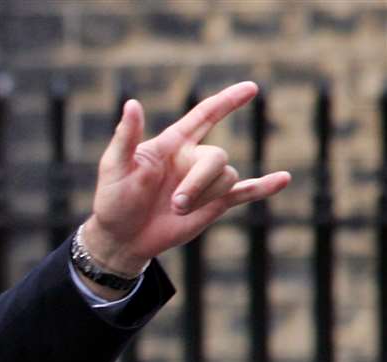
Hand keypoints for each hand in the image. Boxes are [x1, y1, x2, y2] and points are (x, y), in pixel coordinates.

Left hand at [84, 81, 290, 274]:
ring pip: (227, 178)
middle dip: (199, 182)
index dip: (227, 101)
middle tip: (175, 204)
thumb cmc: (113, 199)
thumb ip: (125, 136)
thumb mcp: (115, 166)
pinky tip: (283, 179)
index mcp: (172, 144)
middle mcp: (193, 159)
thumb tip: (132, 103)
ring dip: (204, 197)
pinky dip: (264, 187)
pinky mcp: (214, 205)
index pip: (205, 115)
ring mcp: (205, 182)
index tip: (250, 88)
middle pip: (217, 157)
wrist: (121, 237)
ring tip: (177, 211)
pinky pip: (246, 192)